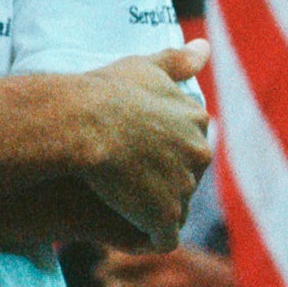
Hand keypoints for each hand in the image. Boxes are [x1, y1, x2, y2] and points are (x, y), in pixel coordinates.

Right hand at [77, 41, 212, 250]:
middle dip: (163, 183)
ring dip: (154, 211)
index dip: (161, 152)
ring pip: (174, 208)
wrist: (83, 124)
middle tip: (126, 183)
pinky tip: (128, 234)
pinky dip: (148, 238)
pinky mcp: (164, 216)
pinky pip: (163, 239)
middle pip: (186, 177)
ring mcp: (184, 186)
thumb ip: (176, 61)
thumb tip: (204, 47)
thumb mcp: (144, 67)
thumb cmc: (106, 92)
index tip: (136, 153)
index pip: (188, 144)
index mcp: (197, 120)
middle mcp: (199, 153)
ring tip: (122, 208)